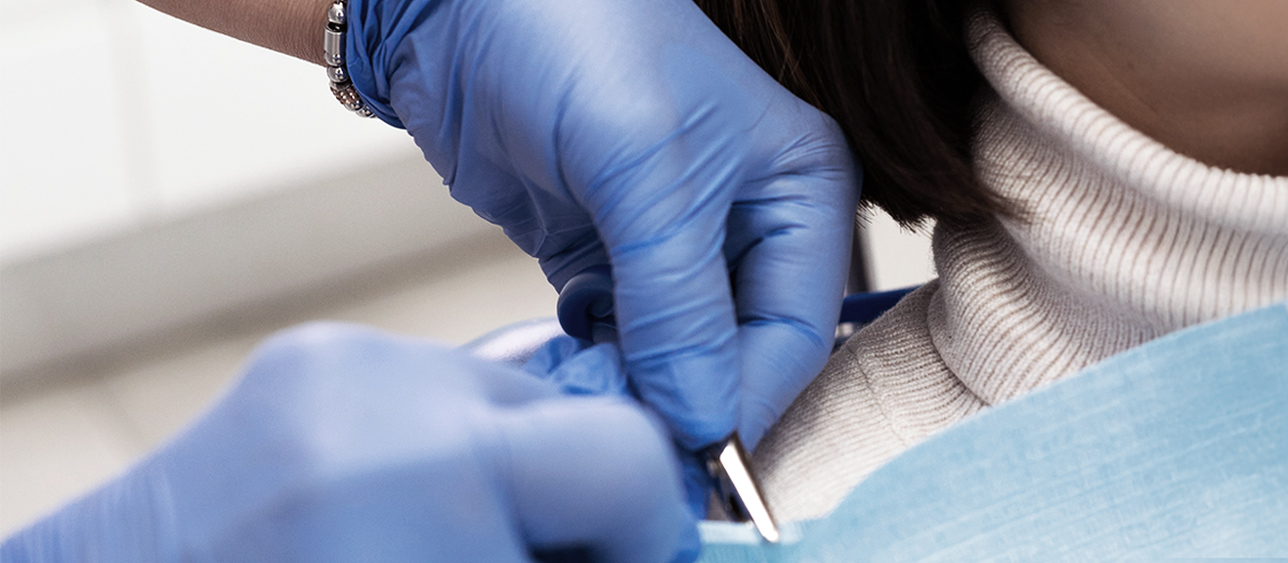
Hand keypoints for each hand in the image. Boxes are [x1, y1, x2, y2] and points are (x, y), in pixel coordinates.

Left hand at [2, 324, 695, 562]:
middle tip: (545, 555)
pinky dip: (449, 454)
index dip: (652, 528)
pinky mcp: (306, 359)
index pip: (629, 451)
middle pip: (575, 414)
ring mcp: (333, 365)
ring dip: (515, 474)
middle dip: (580, 501)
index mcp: (420, 474)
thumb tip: (652, 545)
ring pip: (509, 400)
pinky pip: (435, 392)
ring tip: (455, 540)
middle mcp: (374, 391)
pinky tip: (407, 513)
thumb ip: (565, 555)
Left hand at [343, 0, 859, 450]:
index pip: (795, 328)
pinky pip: (619, 341)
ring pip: (677, 358)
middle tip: (631, 426)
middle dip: (687, 394)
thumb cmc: (575, 35)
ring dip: (636, 385)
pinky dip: (596, 363)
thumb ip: (681, 302)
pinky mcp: (608, 260)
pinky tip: (568, 362)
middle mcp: (750, 221)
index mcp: (800, 186)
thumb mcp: (646, 170)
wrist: (453, 3)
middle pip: (739, 353)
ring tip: (591, 387)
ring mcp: (674, 246)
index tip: (694, 448)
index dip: (748, 396)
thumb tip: (704, 419)